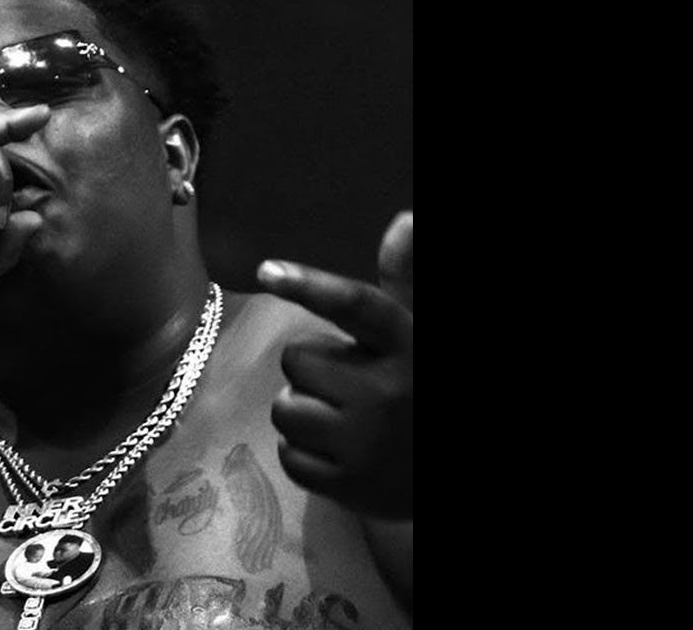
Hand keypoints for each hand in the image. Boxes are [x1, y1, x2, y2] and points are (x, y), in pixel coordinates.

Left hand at [256, 211, 412, 518]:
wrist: (437, 476)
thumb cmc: (417, 392)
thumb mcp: (414, 337)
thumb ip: (403, 281)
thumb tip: (404, 219)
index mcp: (406, 346)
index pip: (356, 305)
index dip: (311, 285)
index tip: (267, 271)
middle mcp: (389, 391)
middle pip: (297, 358)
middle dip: (309, 369)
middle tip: (344, 384)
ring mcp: (368, 441)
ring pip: (285, 407)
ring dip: (301, 411)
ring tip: (340, 421)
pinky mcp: (349, 484)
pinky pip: (289, 454)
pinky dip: (303, 454)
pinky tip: (337, 454)